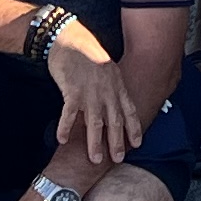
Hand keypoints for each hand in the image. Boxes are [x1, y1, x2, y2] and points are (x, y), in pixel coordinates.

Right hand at [46, 27, 141, 165]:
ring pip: (95, 123)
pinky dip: (66, 127)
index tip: (138, 144)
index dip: (134, 128)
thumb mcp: (109, 70)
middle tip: (117, 160)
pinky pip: (70, 114)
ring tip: (95, 159)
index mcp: (117, 86)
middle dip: (117, 142)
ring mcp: (90, 92)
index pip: (129, 111)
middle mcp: (106, 91)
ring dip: (95, 143)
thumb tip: (116, 103)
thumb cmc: (89, 55)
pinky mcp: (72, 90)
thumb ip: (114, 87)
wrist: (72, 39)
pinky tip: (62, 140)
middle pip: (114, 122)